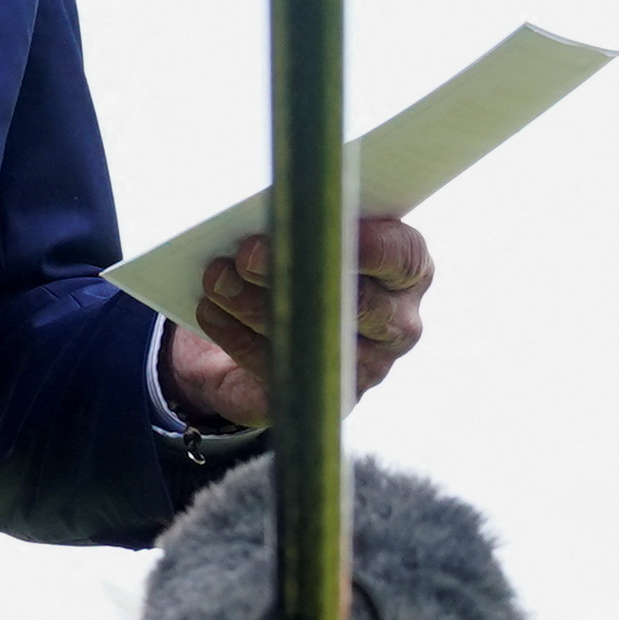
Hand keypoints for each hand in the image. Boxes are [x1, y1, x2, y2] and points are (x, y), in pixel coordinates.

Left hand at [160, 216, 432, 433]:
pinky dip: (236, 336)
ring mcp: (366, 369)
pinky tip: (211, 309)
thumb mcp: (309, 233)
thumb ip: (304, 222)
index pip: (403, 258)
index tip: (323, 222)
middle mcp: (397, 324)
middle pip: (359, 303)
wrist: (269, 327)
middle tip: (247, 253)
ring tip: (216, 277)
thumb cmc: (300, 260)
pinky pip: (279, 371)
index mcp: (407, 273)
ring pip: (314, 338)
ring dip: (254, 304)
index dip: (369, 243)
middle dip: (295, 272)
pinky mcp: (321, 401)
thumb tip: (267, 218)